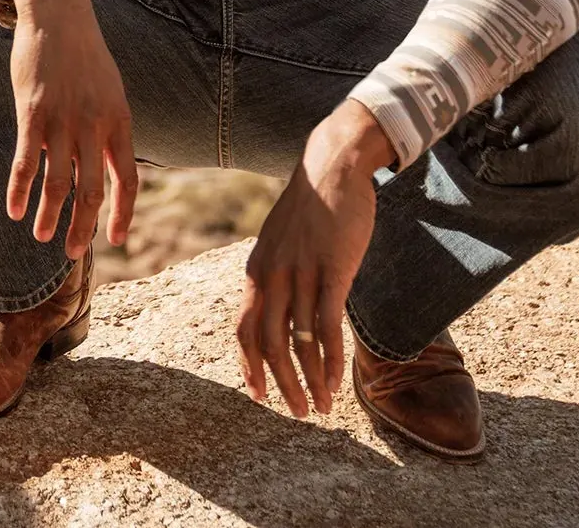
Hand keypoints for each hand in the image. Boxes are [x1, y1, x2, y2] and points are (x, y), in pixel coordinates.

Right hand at [3, 0, 138, 260]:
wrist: (59, 14)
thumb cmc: (84, 55)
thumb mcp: (111, 91)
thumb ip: (111, 129)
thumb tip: (111, 166)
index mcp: (119, 121)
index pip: (128, 179)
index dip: (123, 213)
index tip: (117, 240)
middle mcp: (94, 125)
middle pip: (92, 189)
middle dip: (83, 226)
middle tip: (74, 253)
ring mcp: (63, 120)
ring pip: (57, 183)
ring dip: (49, 215)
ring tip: (42, 236)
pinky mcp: (32, 113)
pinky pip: (25, 161)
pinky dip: (18, 190)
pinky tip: (13, 209)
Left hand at [236, 100, 393, 417]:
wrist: (332, 166)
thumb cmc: (309, 208)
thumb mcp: (278, 241)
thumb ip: (275, 275)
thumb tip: (276, 312)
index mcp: (256, 270)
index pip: (244, 329)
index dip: (249, 367)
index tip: (259, 396)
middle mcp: (272, 274)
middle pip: (269, 343)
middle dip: (280, 384)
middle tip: (296, 411)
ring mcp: (302, 272)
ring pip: (299, 341)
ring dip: (308, 380)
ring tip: (319, 405)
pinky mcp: (332, 269)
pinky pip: (327, 325)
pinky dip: (329, 359)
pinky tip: (335, 381)